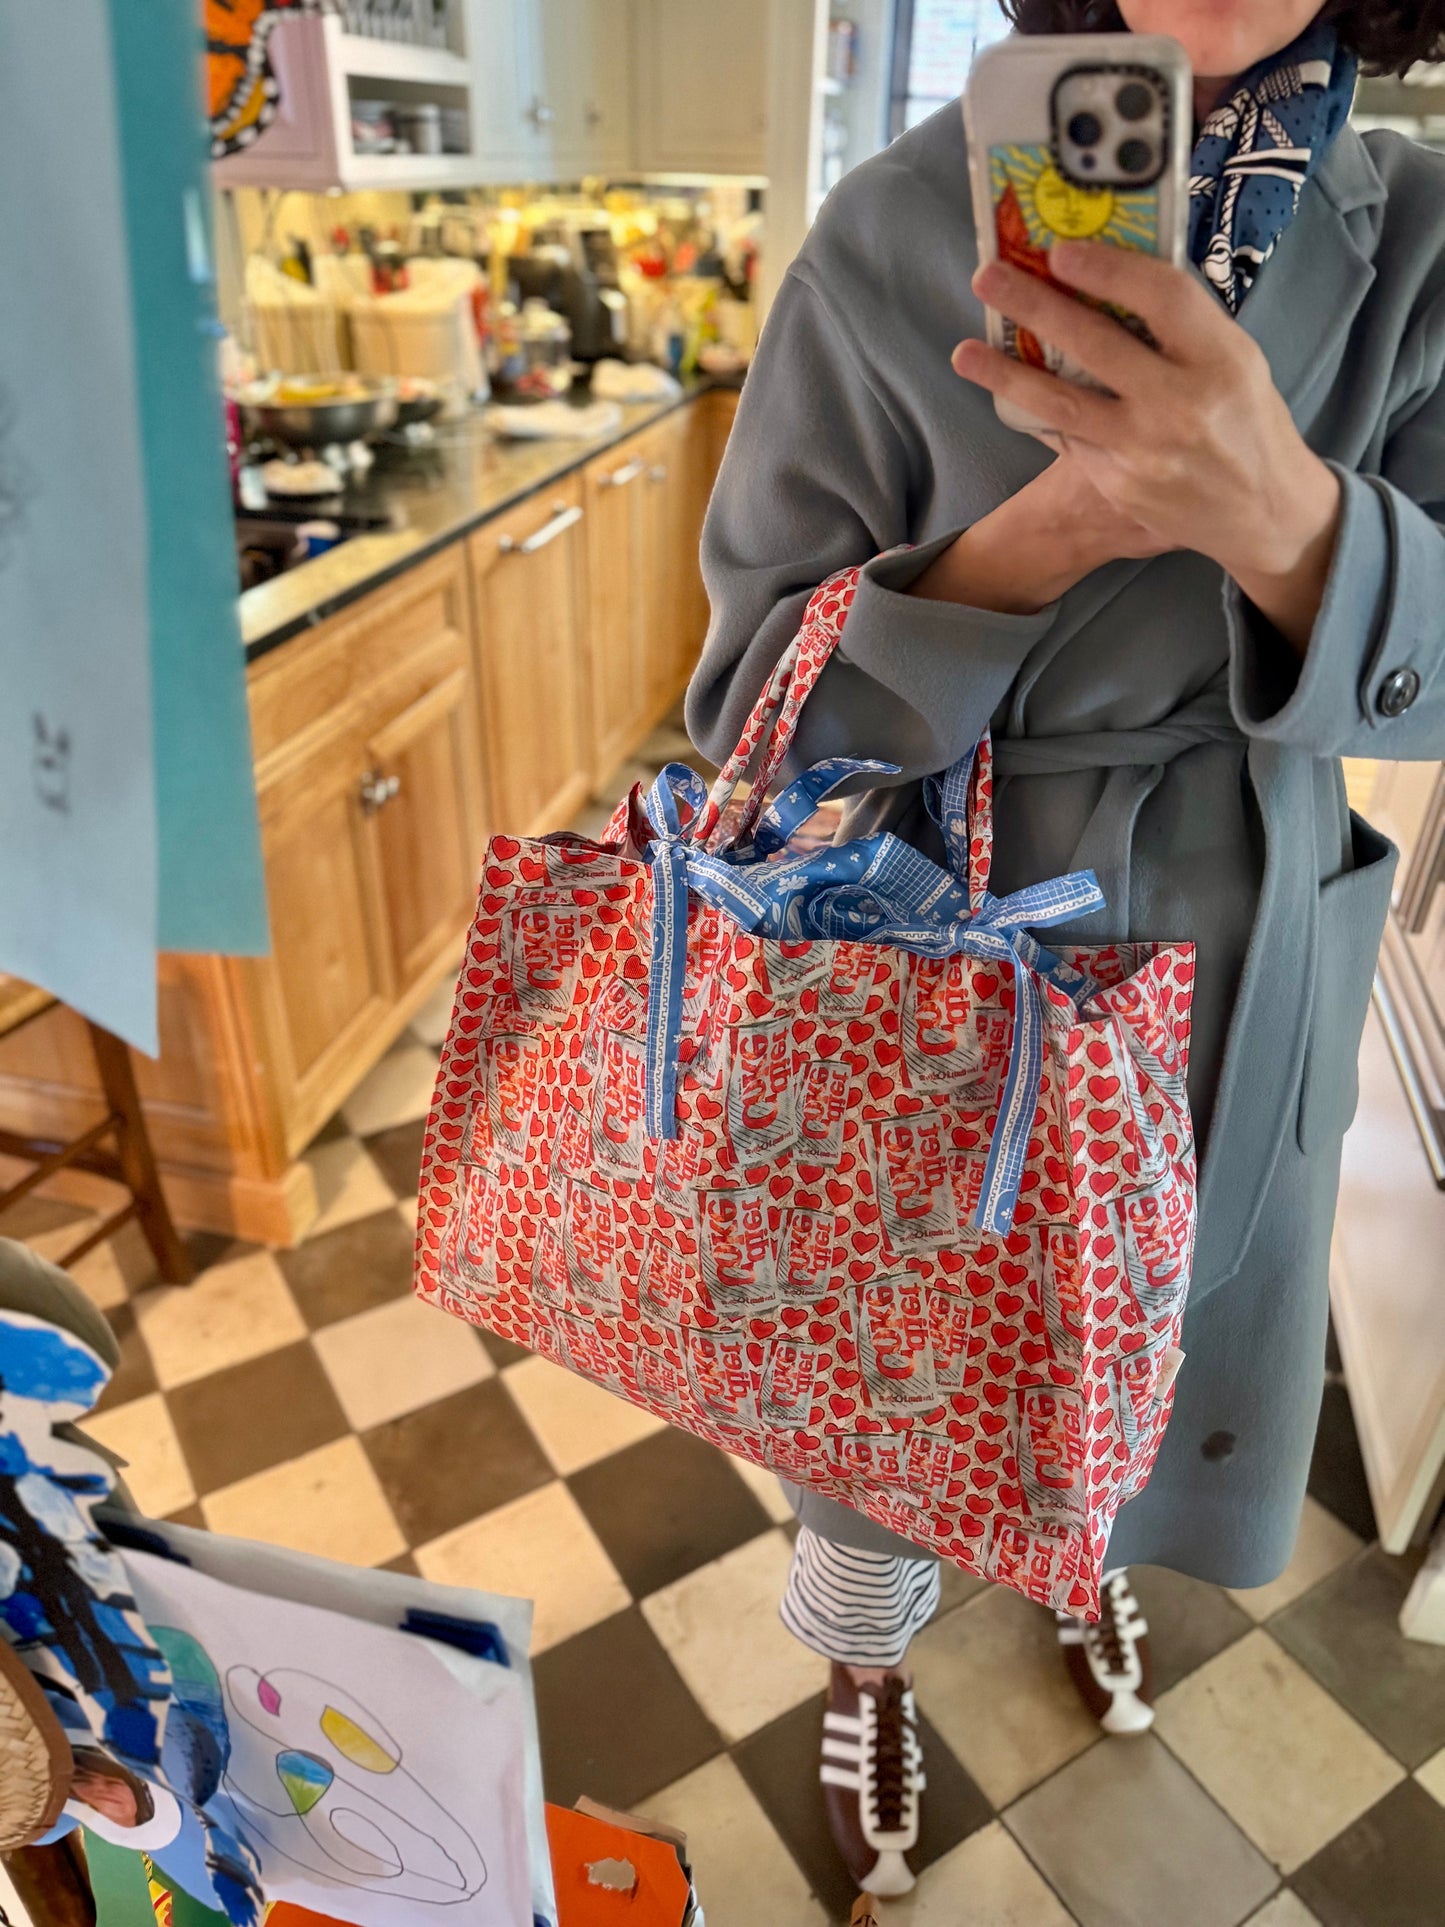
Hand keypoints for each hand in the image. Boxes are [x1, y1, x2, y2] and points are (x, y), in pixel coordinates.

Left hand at [952, 240, 1343, 651]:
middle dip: (1035, 306)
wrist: (1262, 510)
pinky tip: (1014, 392)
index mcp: (1220, 359)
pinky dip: (1041, 413)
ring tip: (964, 352)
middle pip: (1096, 345)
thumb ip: (1183, 326)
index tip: (1059, 250)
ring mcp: (1145, 450)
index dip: (1107, 269)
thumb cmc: (1245, 418)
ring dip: (1005, 375)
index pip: (1160, 298)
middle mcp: (1182, 404)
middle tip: (987, 278)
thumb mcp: (1235, 359)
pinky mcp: (1121, 484)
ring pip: (1061, 404)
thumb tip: (1111, 276)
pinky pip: (1069, 438)